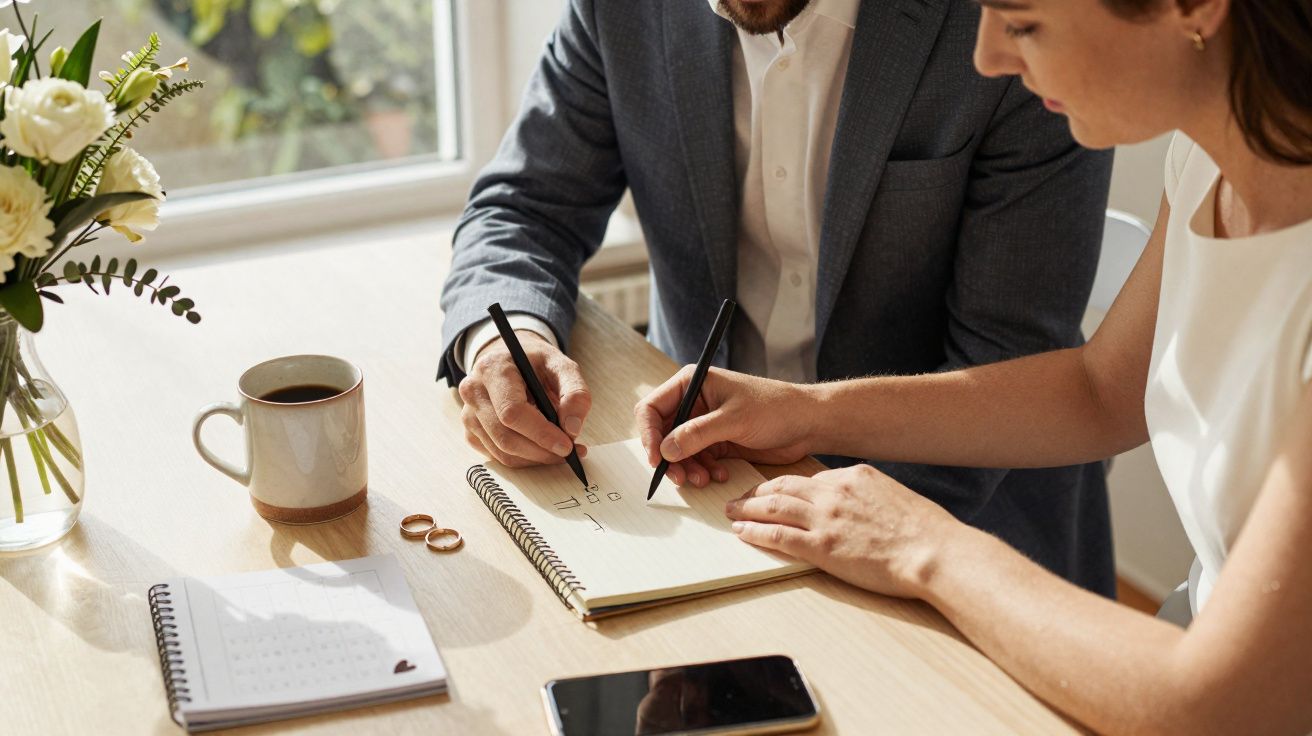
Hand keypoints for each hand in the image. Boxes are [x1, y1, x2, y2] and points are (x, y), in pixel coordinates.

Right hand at [457, 331, 590, 467]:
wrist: (510, 361)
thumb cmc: (535, 363)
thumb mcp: (561, 365)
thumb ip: (575, 392)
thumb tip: (572, 428)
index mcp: (493, 369)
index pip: (512, 411)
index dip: (541, 433)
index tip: (567, 445)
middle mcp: (474, 391)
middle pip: (505, 436)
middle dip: (541, 451)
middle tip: (569, 452)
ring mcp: (468, 414)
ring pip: (502, 452)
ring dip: (535, 458)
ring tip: (560, 451)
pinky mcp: (471, 431)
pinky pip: (498, 456)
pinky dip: (524, 459)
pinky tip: (542, 449)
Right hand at [634, 366, 814, 487]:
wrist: (807, 423)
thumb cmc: (775, 407)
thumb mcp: (734, 419)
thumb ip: (697, 434)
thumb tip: (665, 450)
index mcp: (693, 383)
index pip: (652, 408)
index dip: (649, 435)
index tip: (657, 459)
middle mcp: (694, 402)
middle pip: (662, 434)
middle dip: (669, 457)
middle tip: (680, 478)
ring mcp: (704, 424)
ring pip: (678, 451)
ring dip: (687, 468)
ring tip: (703, 479)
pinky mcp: (716, 442)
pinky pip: (697, 461)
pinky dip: (703, 471)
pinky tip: (719, 475)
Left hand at [725, 464, 958, 598]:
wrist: (934, 552)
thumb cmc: (924, 531)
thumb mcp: (894, 497)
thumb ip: (867, 496)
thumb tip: (856, 503)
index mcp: (853, 477)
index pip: (808, 477)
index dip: (783, 483)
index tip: (771, 489)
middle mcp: (834, 493)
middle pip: (783, 486)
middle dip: (757, 492)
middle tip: (740, 497)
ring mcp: (826, 519)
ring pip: (774, 508)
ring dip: (747, 509)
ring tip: (732, 512)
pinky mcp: (822, 547)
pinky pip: (779, 536)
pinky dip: (756, 532)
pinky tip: (743, 533)